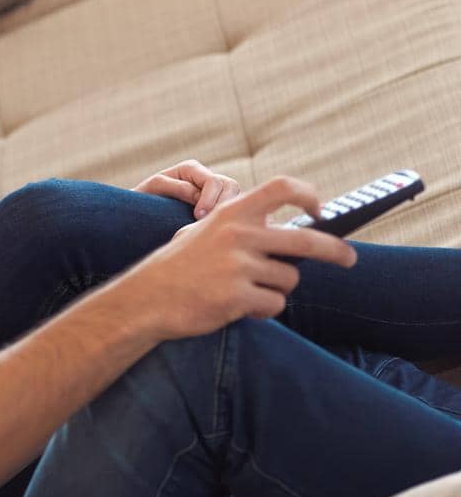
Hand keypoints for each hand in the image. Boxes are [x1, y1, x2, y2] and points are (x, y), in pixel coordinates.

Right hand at [117, 175, 355, 341]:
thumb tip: (288, 230)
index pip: (282, 188)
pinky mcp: (237, 296)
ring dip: (277, 289)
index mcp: (232, 213)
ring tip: (249, 292)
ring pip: (290, 279)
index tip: (320, 210)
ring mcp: (238, 266)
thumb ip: (241, 227)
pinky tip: (240, 307)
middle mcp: (238, 235)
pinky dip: (263, 309)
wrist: (146, 299)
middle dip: (336, 251)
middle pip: (307, 239)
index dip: (309, 195)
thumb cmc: (178, 267)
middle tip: (350, 258)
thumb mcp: (203, 232)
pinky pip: (274, 303)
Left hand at [133, 159, 240, 219]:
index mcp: (191, 169)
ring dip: (227, 212)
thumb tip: (197, 194)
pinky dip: (225, 218)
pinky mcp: (215, 206)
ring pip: (235, 198)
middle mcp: (205, 177)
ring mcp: (213, 191)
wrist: (138, 212)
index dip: (209, 200)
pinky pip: (230, 210)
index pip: (214, 181)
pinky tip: (213, 229)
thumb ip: (175, 187)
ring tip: (210, 227)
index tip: (197, 217)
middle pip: (231, 187)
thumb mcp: (154, 188)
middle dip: (224, 205)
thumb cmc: (143, 197)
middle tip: (206, 223)